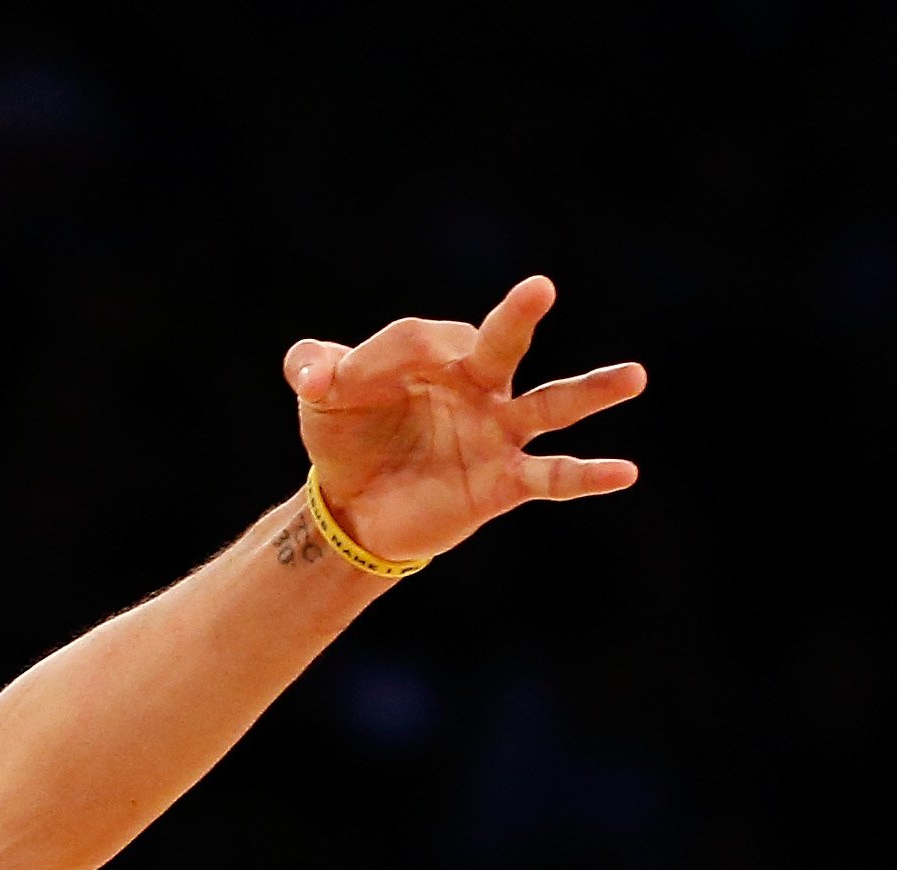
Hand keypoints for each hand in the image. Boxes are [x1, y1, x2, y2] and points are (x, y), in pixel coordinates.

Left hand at [287, 277, 644, 563]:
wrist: (354, 504)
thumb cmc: (349, 434)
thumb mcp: (322, 393)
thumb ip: (312, 366)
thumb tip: (311, 374)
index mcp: (441, 355)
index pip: (421, 339)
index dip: (382, 359)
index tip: (340, 381)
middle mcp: (480, 386)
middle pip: (502, 344)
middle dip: (517, 317)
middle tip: (540, 287)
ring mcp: (497, 433)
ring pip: (551, 405)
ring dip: (591, 391)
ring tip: (635, 375)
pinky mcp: (501, 483)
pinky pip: (550, 477)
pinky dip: (585, 475)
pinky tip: (624, 472)